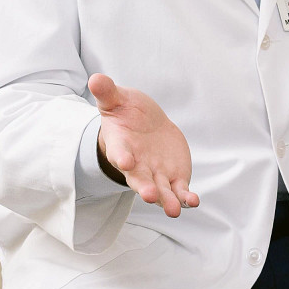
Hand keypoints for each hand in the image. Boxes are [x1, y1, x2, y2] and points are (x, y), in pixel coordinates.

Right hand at [90, 73, 199, 217]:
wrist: (144, 125)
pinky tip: (193, 201)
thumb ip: (107, 92)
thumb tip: (95, 78)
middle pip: (139, 180)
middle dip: (145, 188)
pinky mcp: (174, 178)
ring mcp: (156, 174)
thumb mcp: (116, 100)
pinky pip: (180, 191)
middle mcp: (137, 166)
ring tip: (174, 210)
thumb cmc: (126, 112)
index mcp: (121, 146)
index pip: (119, 153)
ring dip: (167, 200)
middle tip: (149, 196)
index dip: (122, 157)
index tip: (125, 161)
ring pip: (161, 191)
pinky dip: (186, 198)